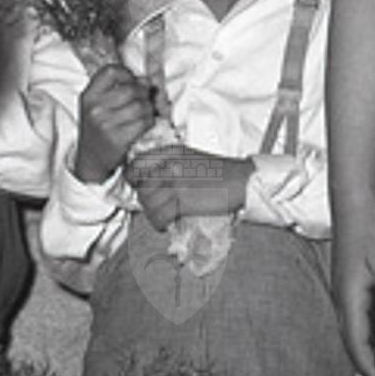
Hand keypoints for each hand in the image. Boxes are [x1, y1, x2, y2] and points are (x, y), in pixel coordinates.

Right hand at [73, 64, 154, 184]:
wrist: (90, 160)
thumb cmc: (98, 129)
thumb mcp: (98, 105)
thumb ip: (118, 88)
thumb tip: (147, 81)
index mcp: (88, 96)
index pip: (111, 71)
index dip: (127, 74)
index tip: (131, 82)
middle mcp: (95, 109)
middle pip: (132, 89)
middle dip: (143, 94)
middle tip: (142, 101)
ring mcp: (105, 124)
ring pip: (141, 105)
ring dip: (149, 109)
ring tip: (144, 114)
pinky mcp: (118, 139)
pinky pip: (144, 122)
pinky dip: (149, 122)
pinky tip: (143, 125)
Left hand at [125, 144, 251, 227]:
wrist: (241, 181)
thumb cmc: (220, 171)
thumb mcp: (191, 158)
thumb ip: (169, 164)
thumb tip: (149, 181)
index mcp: (172, 152)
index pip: (136, 164)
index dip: (133, 178)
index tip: (138, 185)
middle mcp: (171, 165)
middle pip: (141, 187)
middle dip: (146, 200)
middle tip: (157, 205)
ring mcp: (176, 183)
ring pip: (148, 204)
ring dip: (153, 214)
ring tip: (163, 215)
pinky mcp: (182, 201)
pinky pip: (159, 217)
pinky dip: (160, 224)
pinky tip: (167, 223)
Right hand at [331, 195, 374, 375]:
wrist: (356, 194)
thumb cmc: (369, 226)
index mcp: (348, 300)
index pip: (357, 348)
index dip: (372, 372)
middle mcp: (344, 299)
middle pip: (356, 343)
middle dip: (373, 365)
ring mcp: (348, 288)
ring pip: (361, 328)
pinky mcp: (355, 278)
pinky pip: (365, 312)